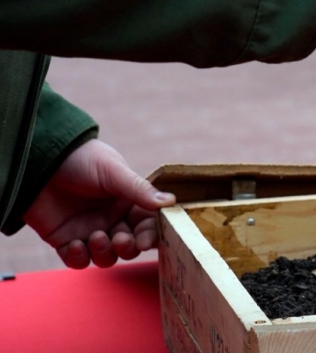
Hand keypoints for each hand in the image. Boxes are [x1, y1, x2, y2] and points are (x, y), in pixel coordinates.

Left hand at [22, 139, 175, 268]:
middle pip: (130, 246)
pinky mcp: (65, 240)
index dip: (150, 235)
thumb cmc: (80, 159)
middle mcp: (111, 218)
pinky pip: (78, 261)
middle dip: (128, 247)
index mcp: (127, 202)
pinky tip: (75, 244)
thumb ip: (139, 190)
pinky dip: (79, 258)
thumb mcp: (113, 171)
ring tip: (96, 237)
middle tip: (121, 239)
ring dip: (104, 252)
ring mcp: (89, 231)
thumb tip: (170, 201)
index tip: (147, 240)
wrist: (39, 161)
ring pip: (106, 256)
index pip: (147, 224)